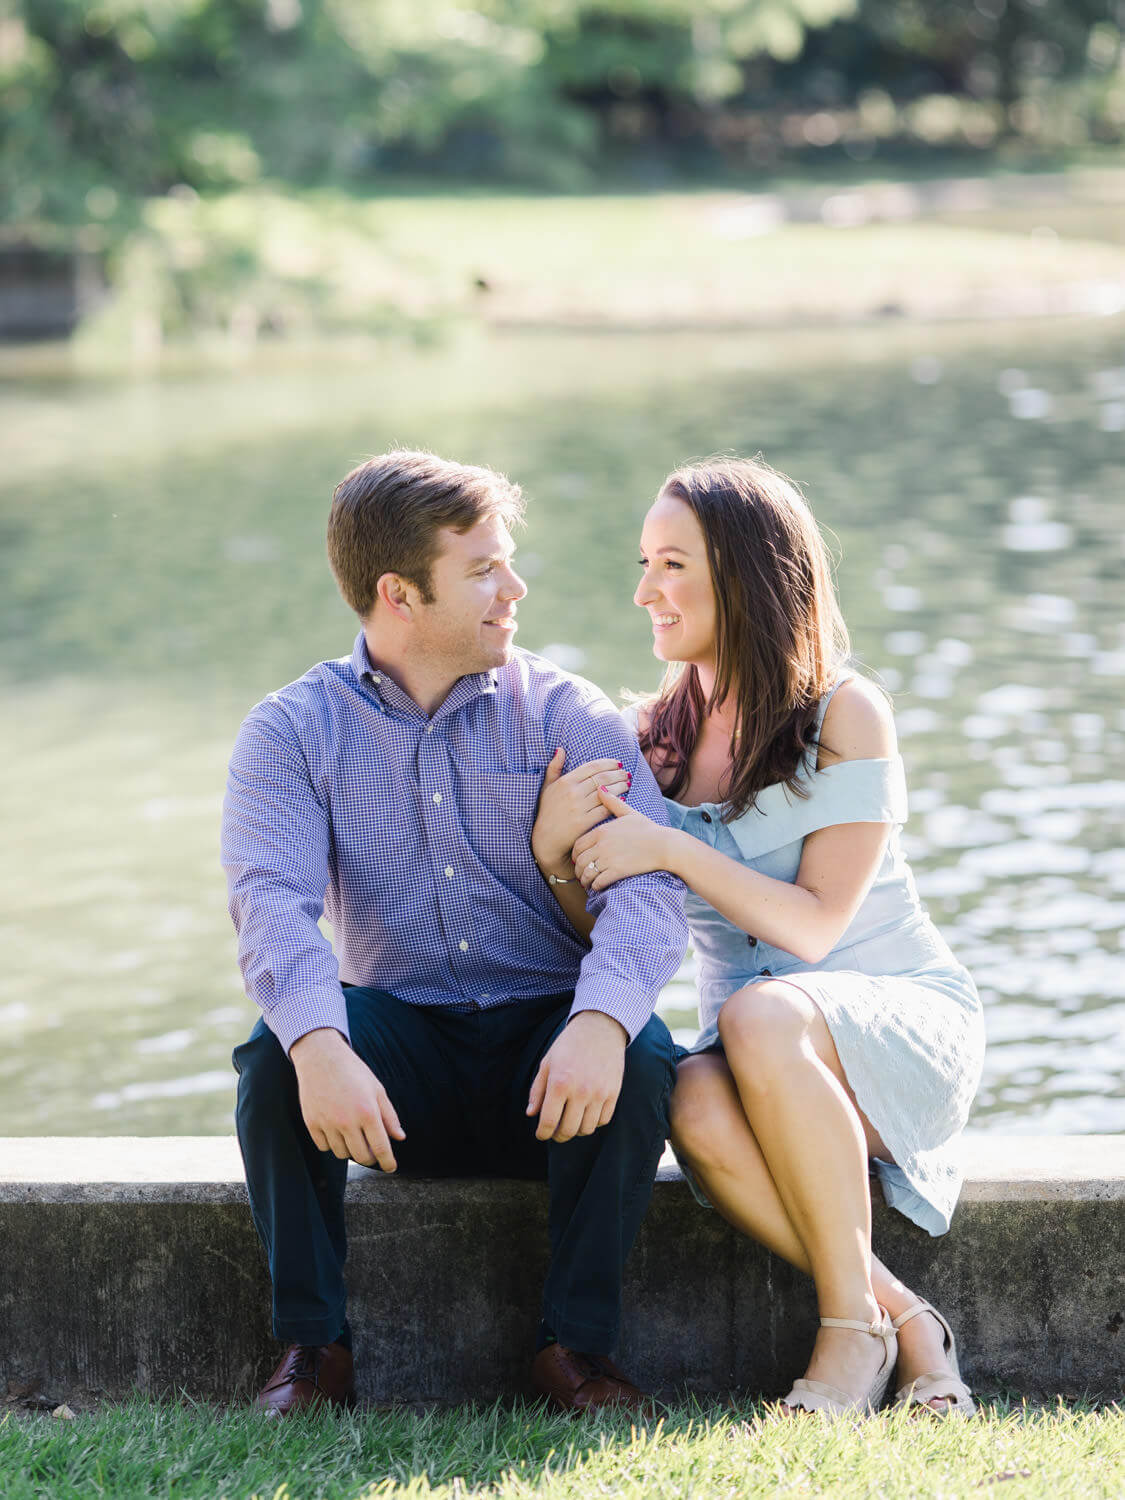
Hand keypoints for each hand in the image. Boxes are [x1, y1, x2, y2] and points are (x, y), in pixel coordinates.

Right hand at [290, 1028, 405, 1170]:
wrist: (320, 1057)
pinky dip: (332, 1143)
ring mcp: (327, 1124)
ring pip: (342, 1154)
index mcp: (367, 1112)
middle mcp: (347, 1121)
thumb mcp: (377, 1089)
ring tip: (352, 1134)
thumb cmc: (352, 1071)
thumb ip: (389, 1116)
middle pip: (361, 1156)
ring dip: (350, 1149)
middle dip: (370, 1157)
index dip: (388, 1162)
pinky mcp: (311, 1123)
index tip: (391, 1168)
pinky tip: (336, 1130)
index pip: (381, 1148)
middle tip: (372, 1149)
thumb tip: (399, 1137)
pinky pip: (324, 1147)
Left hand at [526, 1010, 626, 1141]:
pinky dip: (593, 1122)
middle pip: (568, 1130)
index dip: (542, 1133)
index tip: (541, 1134)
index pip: (549, 1122)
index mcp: (559, 1083)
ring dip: (576, 1130)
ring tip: (571, 1122)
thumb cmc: (569, 1045)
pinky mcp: (613, 1093)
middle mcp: (580, 1091)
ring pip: (586, 1129)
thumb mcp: (547, 1063)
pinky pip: (603, 1120)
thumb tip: (531, 1114)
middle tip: (555, 1131)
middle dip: (558, 1135)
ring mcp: (599, 1093)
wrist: (599, 1028)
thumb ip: (538, 1090)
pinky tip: (586, 1114)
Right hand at [531, 748, 630, 876]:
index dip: (608, 763)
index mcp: (565, 781)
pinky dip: (616, 802)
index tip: (617, 764)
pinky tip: (623, 799)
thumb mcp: (546, 788)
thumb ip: (553, 768)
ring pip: (606, 792)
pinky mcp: (584, 822)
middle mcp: (572, 792)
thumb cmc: (547, 812)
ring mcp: (578, 807)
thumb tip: (560, 749)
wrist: (545, 839)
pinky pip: (605, 809)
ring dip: (620, 786)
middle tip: (626, 773)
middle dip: (618, 774)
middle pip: (602, 778)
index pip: (592, 767)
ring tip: (627, 783)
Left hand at [572, 786, 675, 891]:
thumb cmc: (649, 829)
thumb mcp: (629, 813)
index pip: (578, 845)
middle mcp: (602, 844)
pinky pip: (597, 882)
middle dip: (578, 869)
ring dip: (585, 880)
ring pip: (586, 873)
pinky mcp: (617, 871)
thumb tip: (600, 788)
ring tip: (588, 883)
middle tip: (581, 874)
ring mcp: (608, 858)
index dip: (576, 855)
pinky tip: (597, 887)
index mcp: (602, 831)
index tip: (579, 860)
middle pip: (579, 860)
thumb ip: (612, 803)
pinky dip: (595, 886)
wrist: (665, 845)